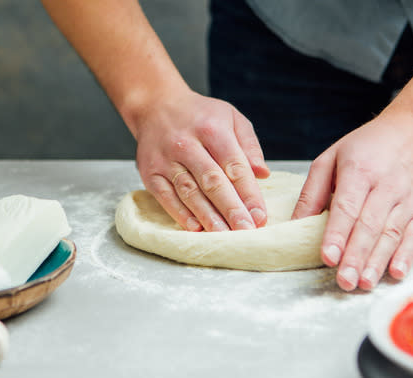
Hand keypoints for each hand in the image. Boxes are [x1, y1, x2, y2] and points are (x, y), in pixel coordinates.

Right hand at [134, 88, 269, 231]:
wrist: (156, 106)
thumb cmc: (201, 116)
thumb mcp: (231, 118)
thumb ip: (249, 145)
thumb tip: (262, 174)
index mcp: (212, 129)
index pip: (234, 166)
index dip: (248, 193)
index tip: (260, 215)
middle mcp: (187, 144)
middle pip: (212, 182)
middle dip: (231, 209)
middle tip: (245, 230)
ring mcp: (166, 160)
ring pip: (189, 192)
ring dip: (208, 217)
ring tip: (224, 235)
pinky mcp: (150, 173)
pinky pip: (166, 197)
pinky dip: (181, 214)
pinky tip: (196, 228)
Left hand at [292, 112, 412, 290]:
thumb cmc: (367, 147)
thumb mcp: (331, 158)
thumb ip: (312, 192)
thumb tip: (296, 225)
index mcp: (359, 170)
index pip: (347, 206)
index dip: (337, 234)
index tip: (328, 258)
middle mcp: (386, 185)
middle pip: (369, 225)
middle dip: (356, 256)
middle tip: (344, 282)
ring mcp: (407, 198)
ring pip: (391, 233)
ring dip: (378, 261)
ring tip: (364, 283)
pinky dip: (407, 255)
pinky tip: (396, 272)